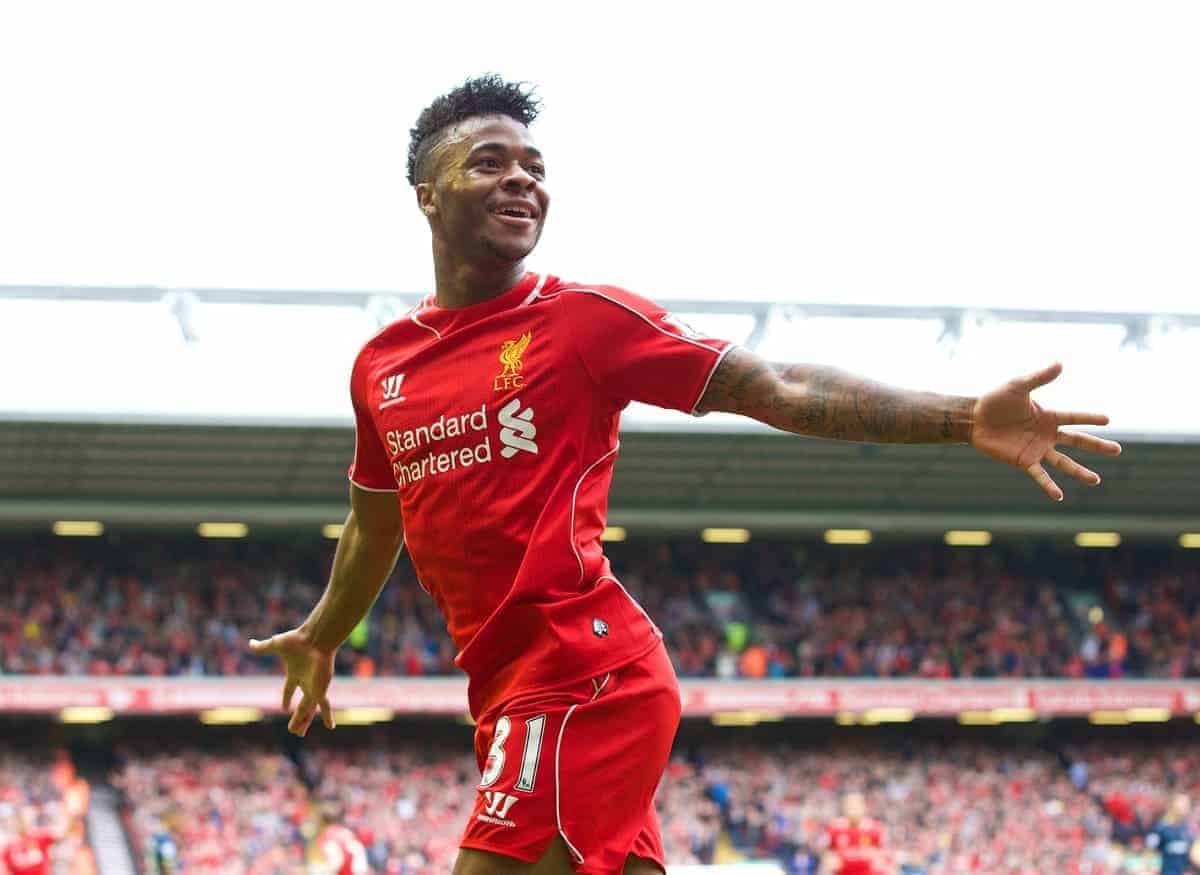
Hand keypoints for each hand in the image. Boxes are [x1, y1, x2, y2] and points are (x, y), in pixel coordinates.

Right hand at [247, 629, 335, 735]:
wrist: (316, 639)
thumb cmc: (297, 640)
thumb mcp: (275, 644)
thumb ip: (263, 647)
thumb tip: (250, 643)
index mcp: (295, 672)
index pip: (289, 688)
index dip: (286, 698)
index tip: (284, 708)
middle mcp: (306, 681)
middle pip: (301, 703)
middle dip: (298, 716)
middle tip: (294, 729)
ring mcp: (314, 686)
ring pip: (309, 709)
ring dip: (304, 721)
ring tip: (298, 734)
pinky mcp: (320, 688)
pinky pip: (324, 705)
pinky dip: (327, 715)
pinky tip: (330, 726)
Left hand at [971, 362, 1121, 500]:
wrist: (974, 418)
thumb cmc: (995, 400)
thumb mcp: (1018, 386)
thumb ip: (1039, 378)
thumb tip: (1060, 363)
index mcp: (1048, 416)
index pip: (1075, 417)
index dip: (1090, 418)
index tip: (1108, 420)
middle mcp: (1047, 434)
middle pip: (1077, 441)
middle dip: (1097, 446)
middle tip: (1117, 450)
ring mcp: (1037, 449)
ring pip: (1063, 463)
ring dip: (1079, 472)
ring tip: (1096, 481)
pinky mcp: (1023, 461)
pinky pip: (1039, 475)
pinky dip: (1049, 486)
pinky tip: (1059, 496)